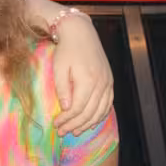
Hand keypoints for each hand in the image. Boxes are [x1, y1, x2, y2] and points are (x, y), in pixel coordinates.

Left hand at [52, 14, 113, 135]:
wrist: (81, 33)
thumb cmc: (66, 49)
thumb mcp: (59, 68)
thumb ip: (62, 89)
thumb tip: (66, 109)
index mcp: (87, 80)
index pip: (77, 108)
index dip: (66, 120)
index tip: (56, 124)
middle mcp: (101, 83)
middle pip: (89, 113)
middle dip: (75, 125)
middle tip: (62, 132)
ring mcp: (108, 82)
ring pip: (100, 111)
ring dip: (88, 124)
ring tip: (75, 131)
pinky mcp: (110, 81)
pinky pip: (108, 104)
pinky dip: (100, 115)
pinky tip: (91, 122)